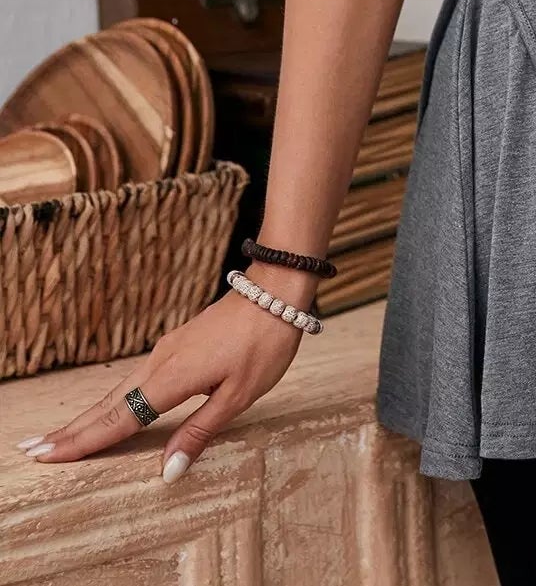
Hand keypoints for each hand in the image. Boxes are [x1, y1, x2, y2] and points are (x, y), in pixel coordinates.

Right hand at [13, 267, 311, 480]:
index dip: (85, 442)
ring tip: (58, 437)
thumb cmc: (264, 343)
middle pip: (108, 404)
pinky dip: (110, 399)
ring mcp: (165, 351)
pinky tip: (105, 409)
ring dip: (87, 415)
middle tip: (33, 451)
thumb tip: (167, 472)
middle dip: (72, 430)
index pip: (121, 418)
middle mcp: (160, 362)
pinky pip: (133, 379)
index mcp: (173, 378)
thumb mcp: (239, 395)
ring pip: (118, 390)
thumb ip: (199, 432)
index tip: (49, 457)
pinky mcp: (174, 345)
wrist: (275, 290)